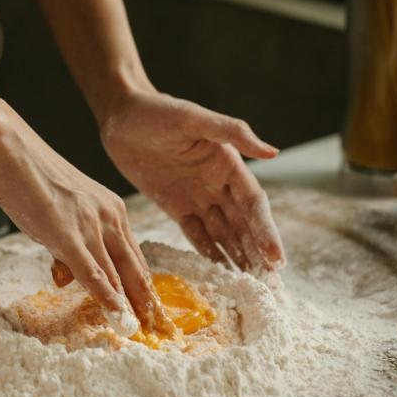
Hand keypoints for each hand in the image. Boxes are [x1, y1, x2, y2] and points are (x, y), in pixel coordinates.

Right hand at [0, 114, 158, 323]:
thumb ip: (67, 244)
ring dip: (129, 305)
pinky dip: (106, 297)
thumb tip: (66, 275)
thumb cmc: (31, 177)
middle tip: (160, 329)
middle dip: (147, 302)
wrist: (11, 149)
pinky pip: (93, 272)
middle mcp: (110, 217)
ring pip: (117, 274)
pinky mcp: (68, 233)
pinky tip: (116, 314)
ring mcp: (91, 225)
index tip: (152, 310)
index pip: (135, 256)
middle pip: (135, 268)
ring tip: (141, 330)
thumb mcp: (60, 212)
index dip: (144, 286)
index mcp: (112, 210)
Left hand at [99, 86, 285, 270]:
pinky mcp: (175, 206)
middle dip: (258, 254)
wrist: (120, 116)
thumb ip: (232, 133)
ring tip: (251, 286)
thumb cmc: (157, 111)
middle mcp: (218, 183)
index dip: (266, 232)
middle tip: (271, 286)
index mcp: (229, 164)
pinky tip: (220, 273)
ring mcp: (197, 197)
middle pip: (244, 225)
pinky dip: (210, 253)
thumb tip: (273, 153)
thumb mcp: (193, 117)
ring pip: (223, 233)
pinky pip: (196, 234)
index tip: (276, 259)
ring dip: (238, 258)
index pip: (254, 204)